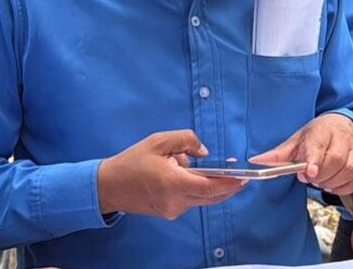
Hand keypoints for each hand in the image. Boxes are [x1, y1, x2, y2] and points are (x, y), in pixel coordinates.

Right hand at [97, 130, 246, 219]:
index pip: (210, 187)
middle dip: (229, 187)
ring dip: (211, 186)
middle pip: (211, 197)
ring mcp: (173, 210)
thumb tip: (204, 152)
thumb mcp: (158, 141)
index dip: (230, 183)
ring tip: (215, 170)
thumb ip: (185, 140)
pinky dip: (197, 189)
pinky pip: (191, 200)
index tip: (244, 177)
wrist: (108, 187)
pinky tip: (192, 176)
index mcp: (173, 183)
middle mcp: (176, 201)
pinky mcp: (169, 213)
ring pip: (202, 199)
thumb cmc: (132, 162)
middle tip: (242, 176)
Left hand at [249, 112, 352, 194]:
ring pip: (348, 171)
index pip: (319, 145)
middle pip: (335, 161)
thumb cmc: (319, 133)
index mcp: (322, 130)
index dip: (315, 160)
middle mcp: (342, 138)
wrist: (344, 123)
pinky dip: (345, 187)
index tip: (309, 173)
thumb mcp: (296, 139)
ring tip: (321, 179)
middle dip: (321, 175)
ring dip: (332, 182)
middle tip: (310, 176)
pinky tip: (334, 184)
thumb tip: (256, 161)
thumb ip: (278, 154)